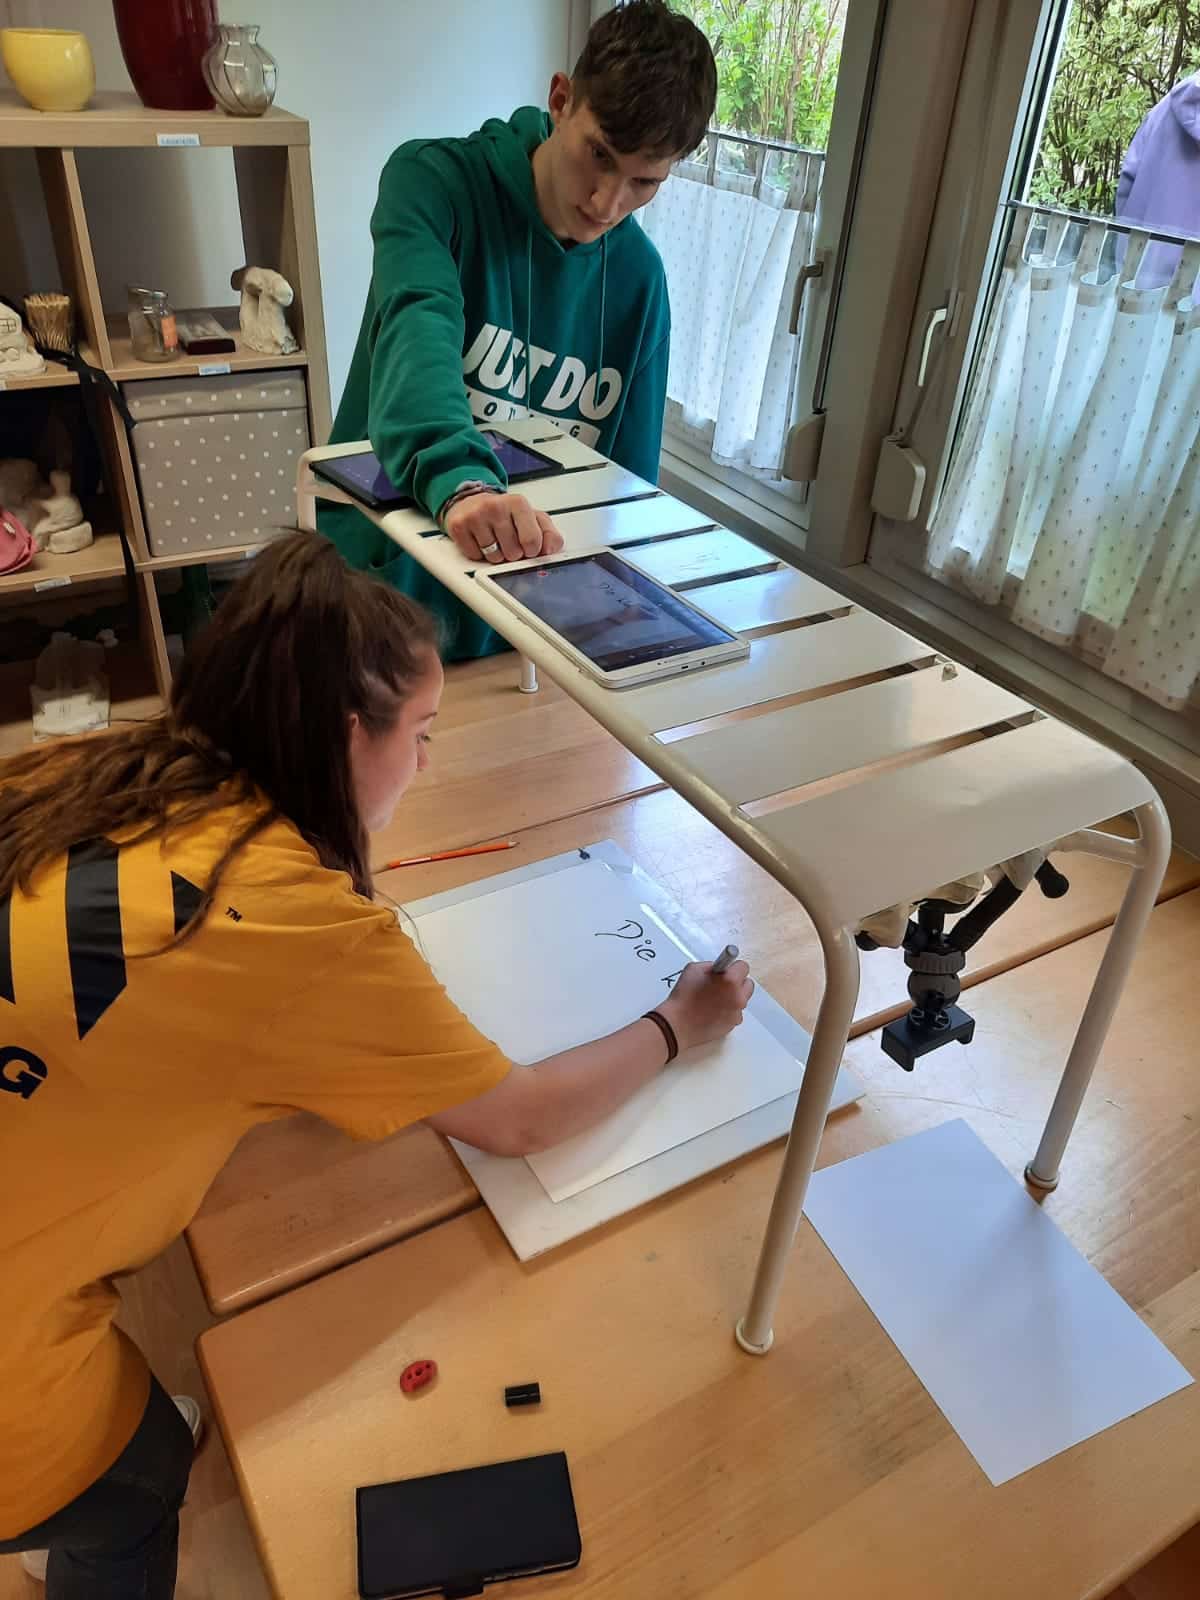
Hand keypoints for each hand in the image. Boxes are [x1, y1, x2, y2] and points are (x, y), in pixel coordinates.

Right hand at [443, 491, 564, 563]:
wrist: (472, 502)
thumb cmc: (504, 513)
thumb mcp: (532, 518)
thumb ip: (549, 534)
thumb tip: (551, 550)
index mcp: (518, 503)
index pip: (532, 540)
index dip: (532, 551)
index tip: (528, 546)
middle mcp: (496, 506)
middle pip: (513, 553)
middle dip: (513, 553)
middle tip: (508, 541)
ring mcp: (476, 516)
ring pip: (494, 558)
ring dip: (496, 555)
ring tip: (494, 540)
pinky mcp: (459, 526)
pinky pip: (475, 556)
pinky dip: (479, 554)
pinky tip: (480, 540)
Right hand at [658, 959, 753, 1055]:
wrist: (677, 1024)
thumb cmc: (683, 997)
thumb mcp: (694, 969)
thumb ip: (712, 966)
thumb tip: (720, 969)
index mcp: (730, 980)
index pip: (743, 966)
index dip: (732, 967)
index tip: (727, 970)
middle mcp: (738, 997)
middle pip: (747, 984)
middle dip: (736, 982)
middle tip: (721, 985)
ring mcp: (736, 1013)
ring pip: (742, 1000)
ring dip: (733, 997)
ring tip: (714, 999)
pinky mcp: (732, 1025)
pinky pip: (735, 1014)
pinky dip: (727, 1011)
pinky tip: (713, 1011)